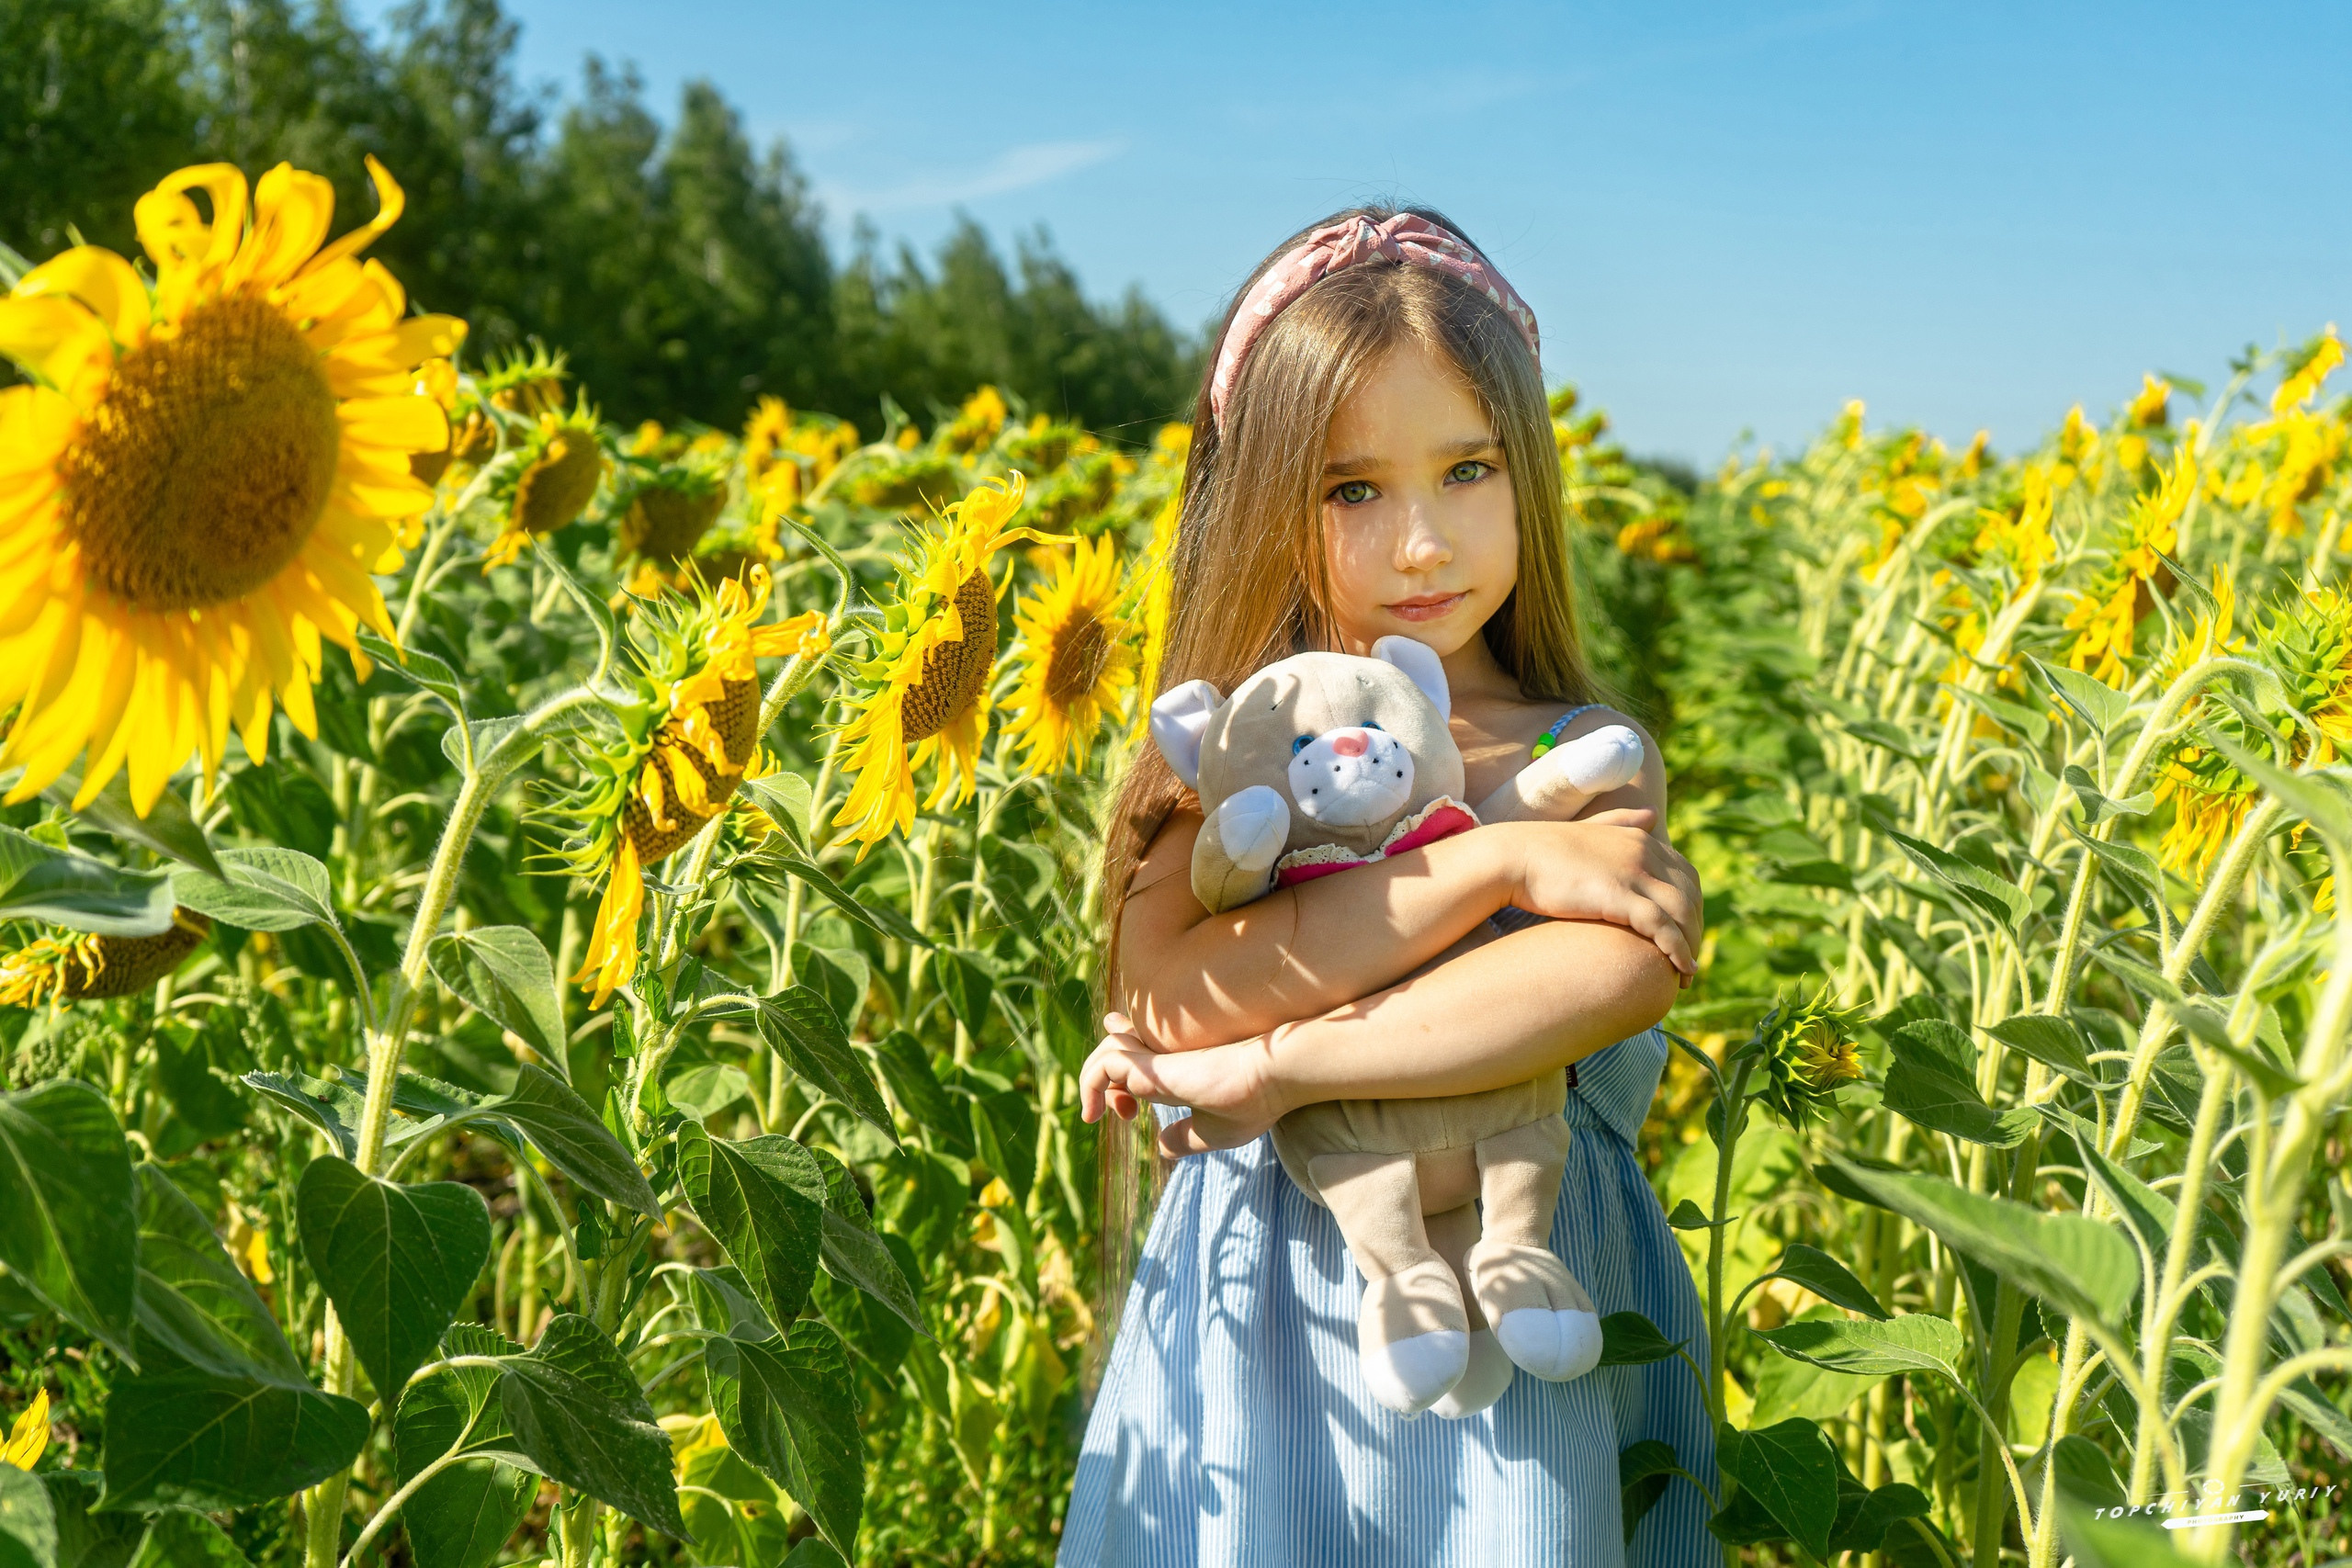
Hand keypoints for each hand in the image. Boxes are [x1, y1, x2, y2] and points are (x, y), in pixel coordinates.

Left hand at [1079, 1012, 1288, 1157]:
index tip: (1126, 1111)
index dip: (1119, 1078)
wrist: (1272, 1079)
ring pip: (1105, 1053)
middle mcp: (1163, 1057)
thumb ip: (1186, 1138)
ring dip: (1092, 1084)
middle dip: (1102, 1081)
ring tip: (1099, 1115)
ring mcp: (1156, 1059)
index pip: (1136, 1057)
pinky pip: (1104, 1066)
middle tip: (1122, 1114)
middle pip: (1116, 1051)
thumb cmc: (1253, 1102)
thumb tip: (1161, 1149)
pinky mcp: (1151, 1066)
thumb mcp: (1214, 1132)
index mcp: (1177, 1069)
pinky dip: (1090, 1085)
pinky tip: (1095, 1114)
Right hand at [1502, 810, 1701, 982]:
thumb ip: (1622, 821)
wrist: (1511, 857)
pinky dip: (1679, 950)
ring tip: (1686, 973)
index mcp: (1639, 838)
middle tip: (1688, 959)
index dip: (1692, 906)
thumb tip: (1652, 815)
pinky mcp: (1619, 896)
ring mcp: (1633, 872)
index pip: (1686, 874)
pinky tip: (1681, 969)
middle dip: (1695, 929)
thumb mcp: (1589, 829)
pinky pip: (1663, 927)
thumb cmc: (1542, 850)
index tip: (1686, 932)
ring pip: (1682, 913)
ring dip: (1691, 945)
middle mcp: (1644, 852)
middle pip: (1690, 895)